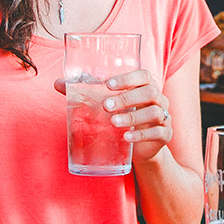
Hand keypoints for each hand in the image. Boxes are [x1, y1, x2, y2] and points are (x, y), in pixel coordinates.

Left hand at [59, 69, 174, 164]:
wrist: (140, 147)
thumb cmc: (123, 117)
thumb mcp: (106, 104)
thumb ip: (85, 92)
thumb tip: (58, 83)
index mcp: (146, 86)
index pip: (144, 75)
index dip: (128, 78)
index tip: (108, 84)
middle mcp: (159, 99)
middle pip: (150, 92)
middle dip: (127, 98)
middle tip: (106, 106)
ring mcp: (165, 117)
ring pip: (155, 113)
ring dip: (133, 118)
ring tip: (114, 123)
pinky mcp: (165, 135)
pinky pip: (159, 133)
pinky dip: (142, 135)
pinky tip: (127, 138)